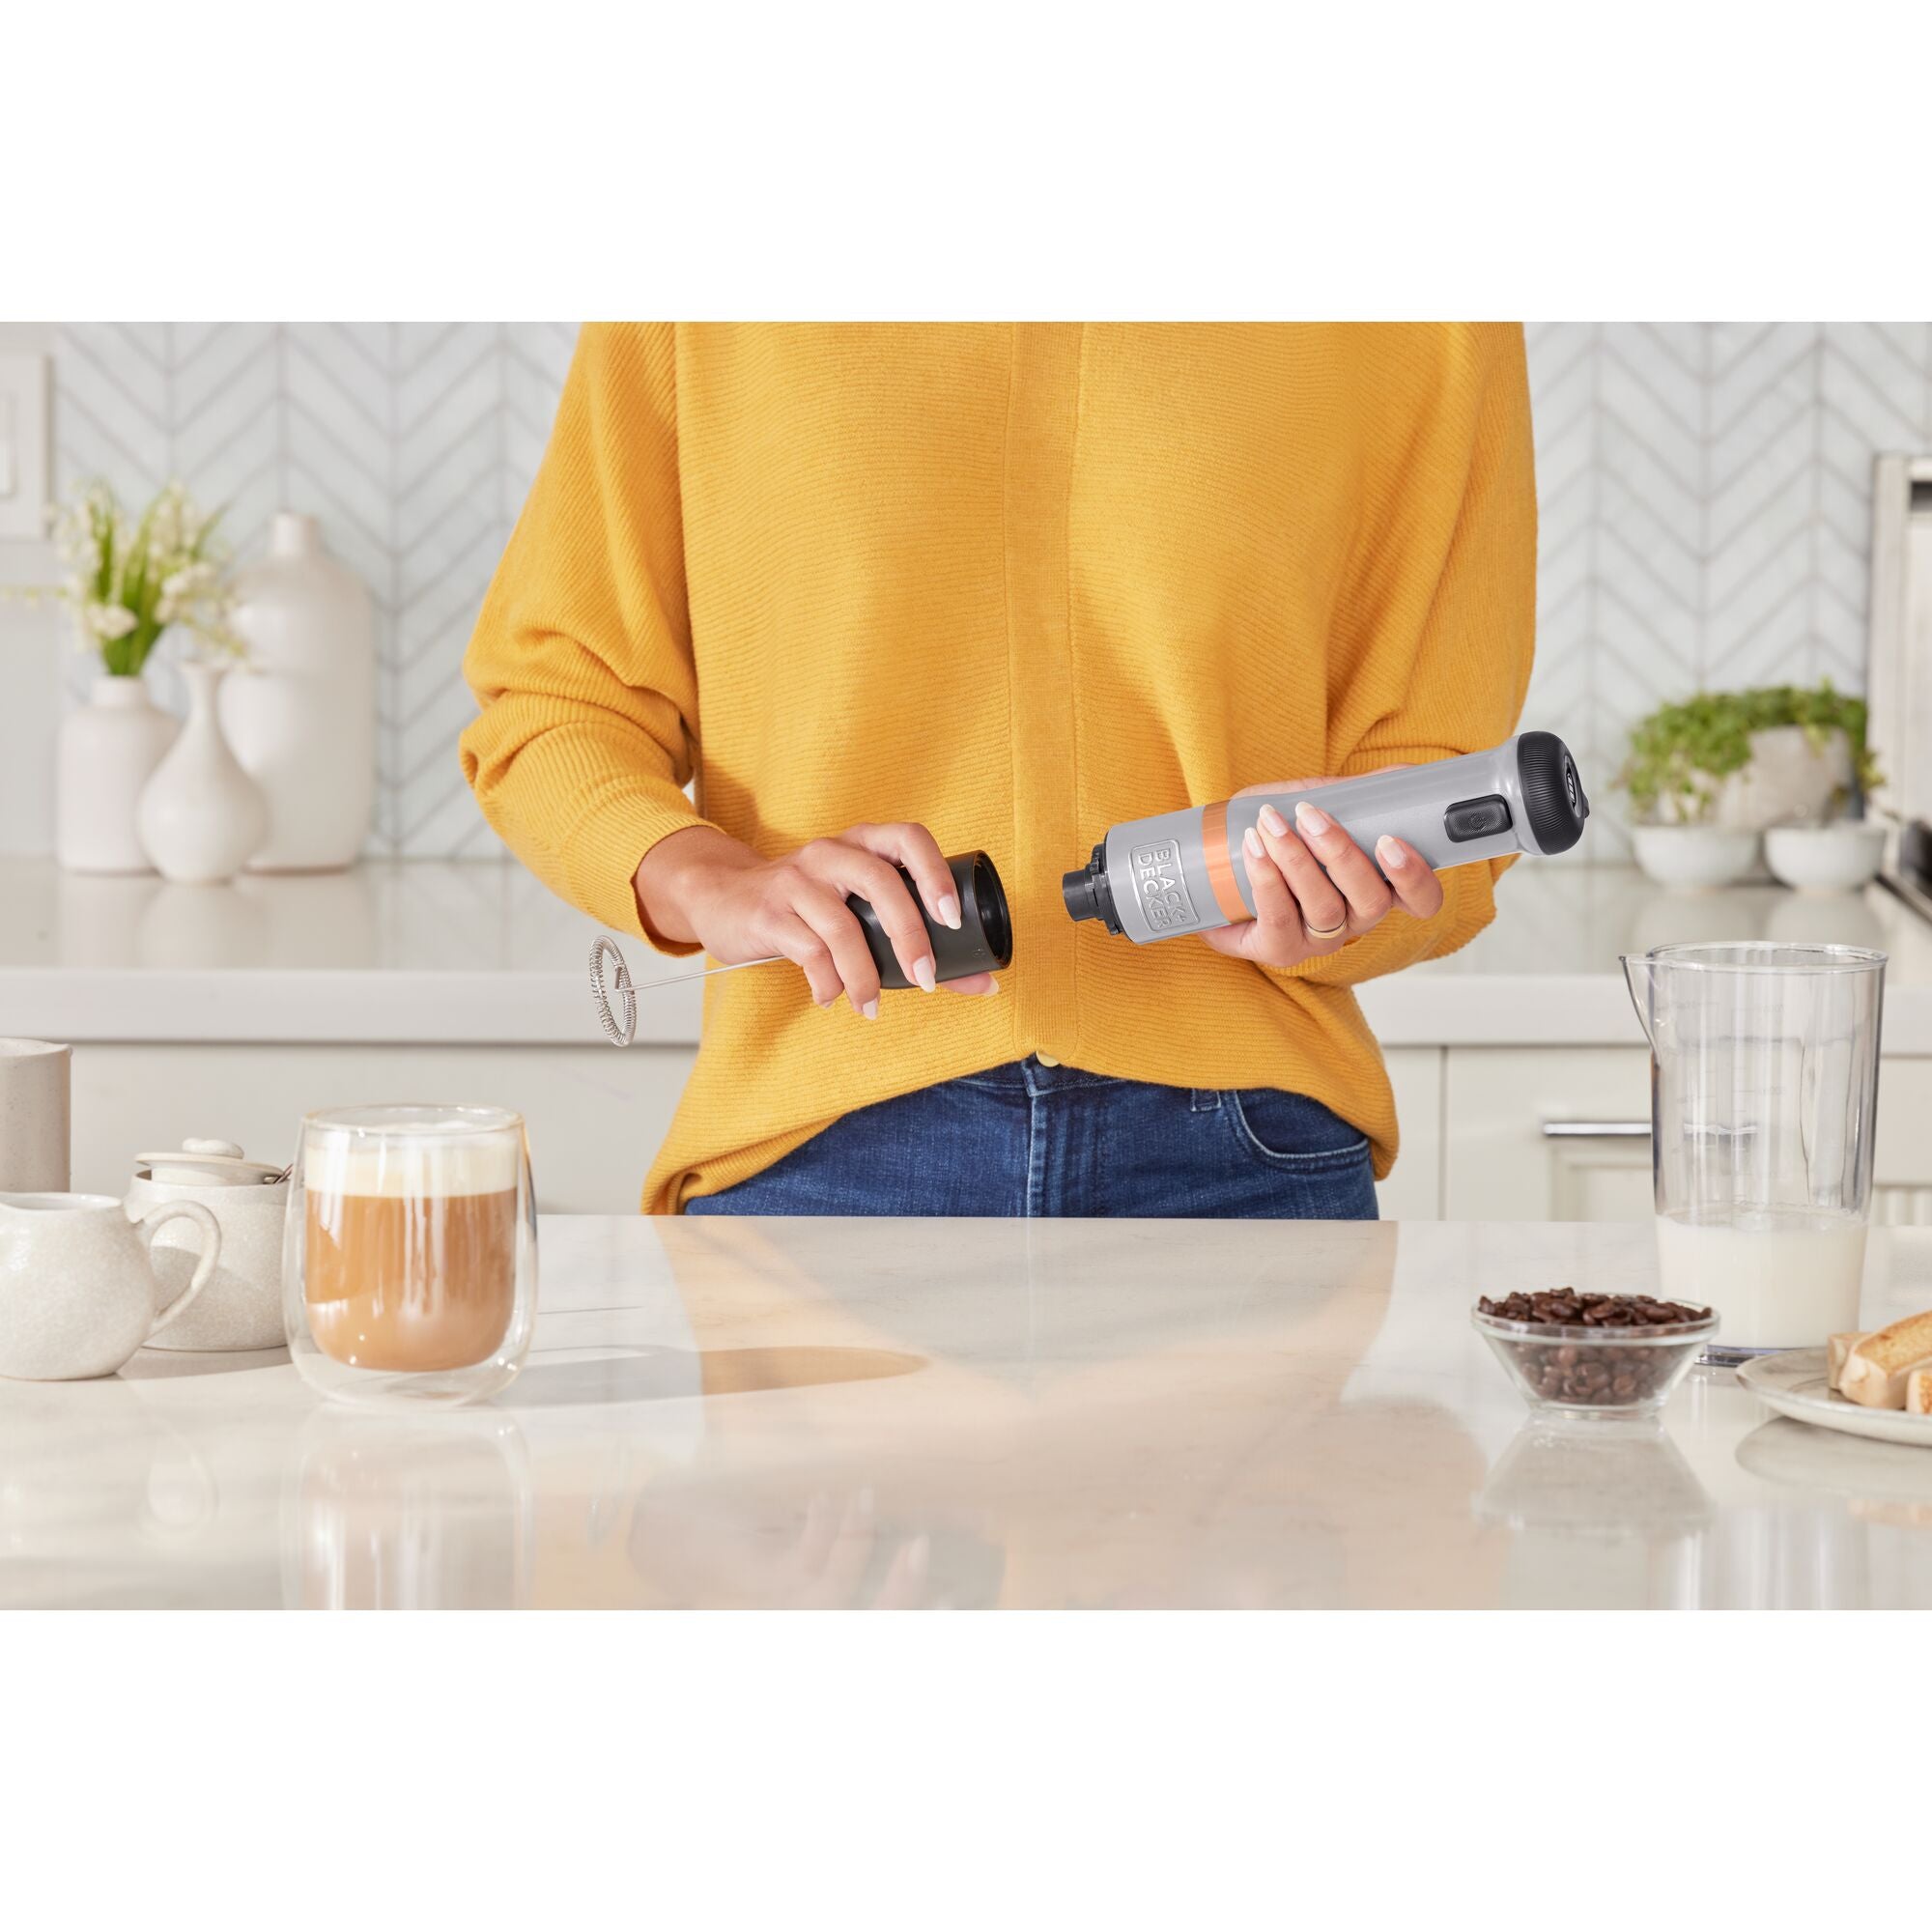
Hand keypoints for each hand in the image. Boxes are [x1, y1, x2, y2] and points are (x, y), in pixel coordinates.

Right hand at [634, 822, 999, 1016]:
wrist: (723, 897)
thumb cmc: (808, 906)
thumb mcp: (858, 909)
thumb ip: (913, 941)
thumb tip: (986, 983)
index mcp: (863, 844)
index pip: (908, 838)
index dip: (935, 874)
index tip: (952, 919)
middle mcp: (831, 853)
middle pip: (880, 881)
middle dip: (909, 935)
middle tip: (925, 979)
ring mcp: (796, 880)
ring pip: (841, 927)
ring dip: (864, 976)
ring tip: (870, 1005)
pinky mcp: (768, 913)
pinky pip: (807, 951)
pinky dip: (826, 983)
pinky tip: (829, 998)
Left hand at [1201, 772, 1443, 967]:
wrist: (1221, 861)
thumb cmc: (1282, 830)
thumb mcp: (1322, 804)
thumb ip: (1361, 792)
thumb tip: (1406, 775)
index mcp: (1378, 888)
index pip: (1422, 901)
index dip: (1415, 877)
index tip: (1390, 840)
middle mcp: (1355, 920)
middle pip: (1371, 901)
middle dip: (1341, 855)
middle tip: (1311, 816)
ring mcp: (1318, 940)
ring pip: (1324, 909)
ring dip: (1297, 860)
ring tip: (1270, 823)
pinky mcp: (1279, 949)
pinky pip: (1280, 921)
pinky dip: (1267, 880)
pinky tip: (1254, 848)